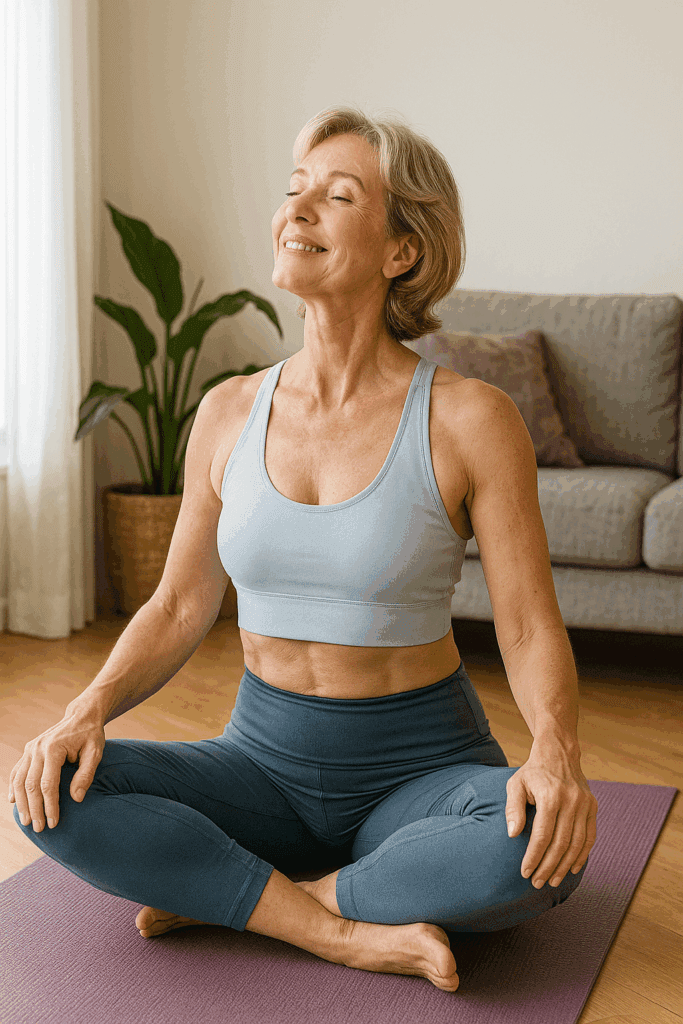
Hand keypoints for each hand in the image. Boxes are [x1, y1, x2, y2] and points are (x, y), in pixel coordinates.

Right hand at [8, 710, 104, 832]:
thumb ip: (86, 774)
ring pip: (19, 780)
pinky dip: (13, 788)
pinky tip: (14, 802)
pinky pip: (16, 771)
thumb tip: (76, 799)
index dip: (50, 806)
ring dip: (21, 803)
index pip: (48, 784)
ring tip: (27, 821)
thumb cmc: (90, 736)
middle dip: (34, 809)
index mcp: (54, 748)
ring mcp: (30, 749)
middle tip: (39, 828)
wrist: (81, 716)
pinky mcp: (28, 750)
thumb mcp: (95, 752)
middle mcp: (37, 748)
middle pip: (30, 785)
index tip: (54, 822)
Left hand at [505, 747, 597, 888]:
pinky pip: (590, 837)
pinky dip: (582, 855)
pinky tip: (572, 869)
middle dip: (548, 867)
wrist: (558, 753)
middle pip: (561, 843)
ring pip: (577, 844)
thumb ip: (513, 808)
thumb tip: (512, 835)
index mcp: (550, 796)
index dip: (534, 857)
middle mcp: (571, 801)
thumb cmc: (532, 772)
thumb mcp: (515, 784)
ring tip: (552, 881)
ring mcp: (585, 804)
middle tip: (537, 883)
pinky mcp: (593, 806)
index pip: (542, 835)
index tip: (525, 872)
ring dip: (564, 866)